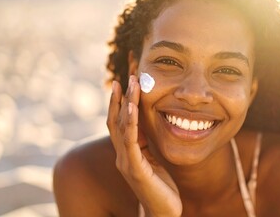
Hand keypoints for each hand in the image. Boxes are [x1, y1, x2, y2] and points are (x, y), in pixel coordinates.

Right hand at [107, 75, 181, 216]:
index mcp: (127, 152)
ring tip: (130, 84)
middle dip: (120, 97)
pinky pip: (130, 142)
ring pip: (121, 127)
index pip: (119, 122)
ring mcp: (126, 162)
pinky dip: (129, 123)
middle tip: (126, 76)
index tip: (125, 82)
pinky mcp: (134, 169)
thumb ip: (146, 143)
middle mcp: (121, 155)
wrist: (164, 212)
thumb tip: (146, 123)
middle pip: (116, 120)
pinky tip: (131, 108)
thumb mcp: (153, 159)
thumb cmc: (161, 186)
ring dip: (125, 103)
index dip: (120, 102)